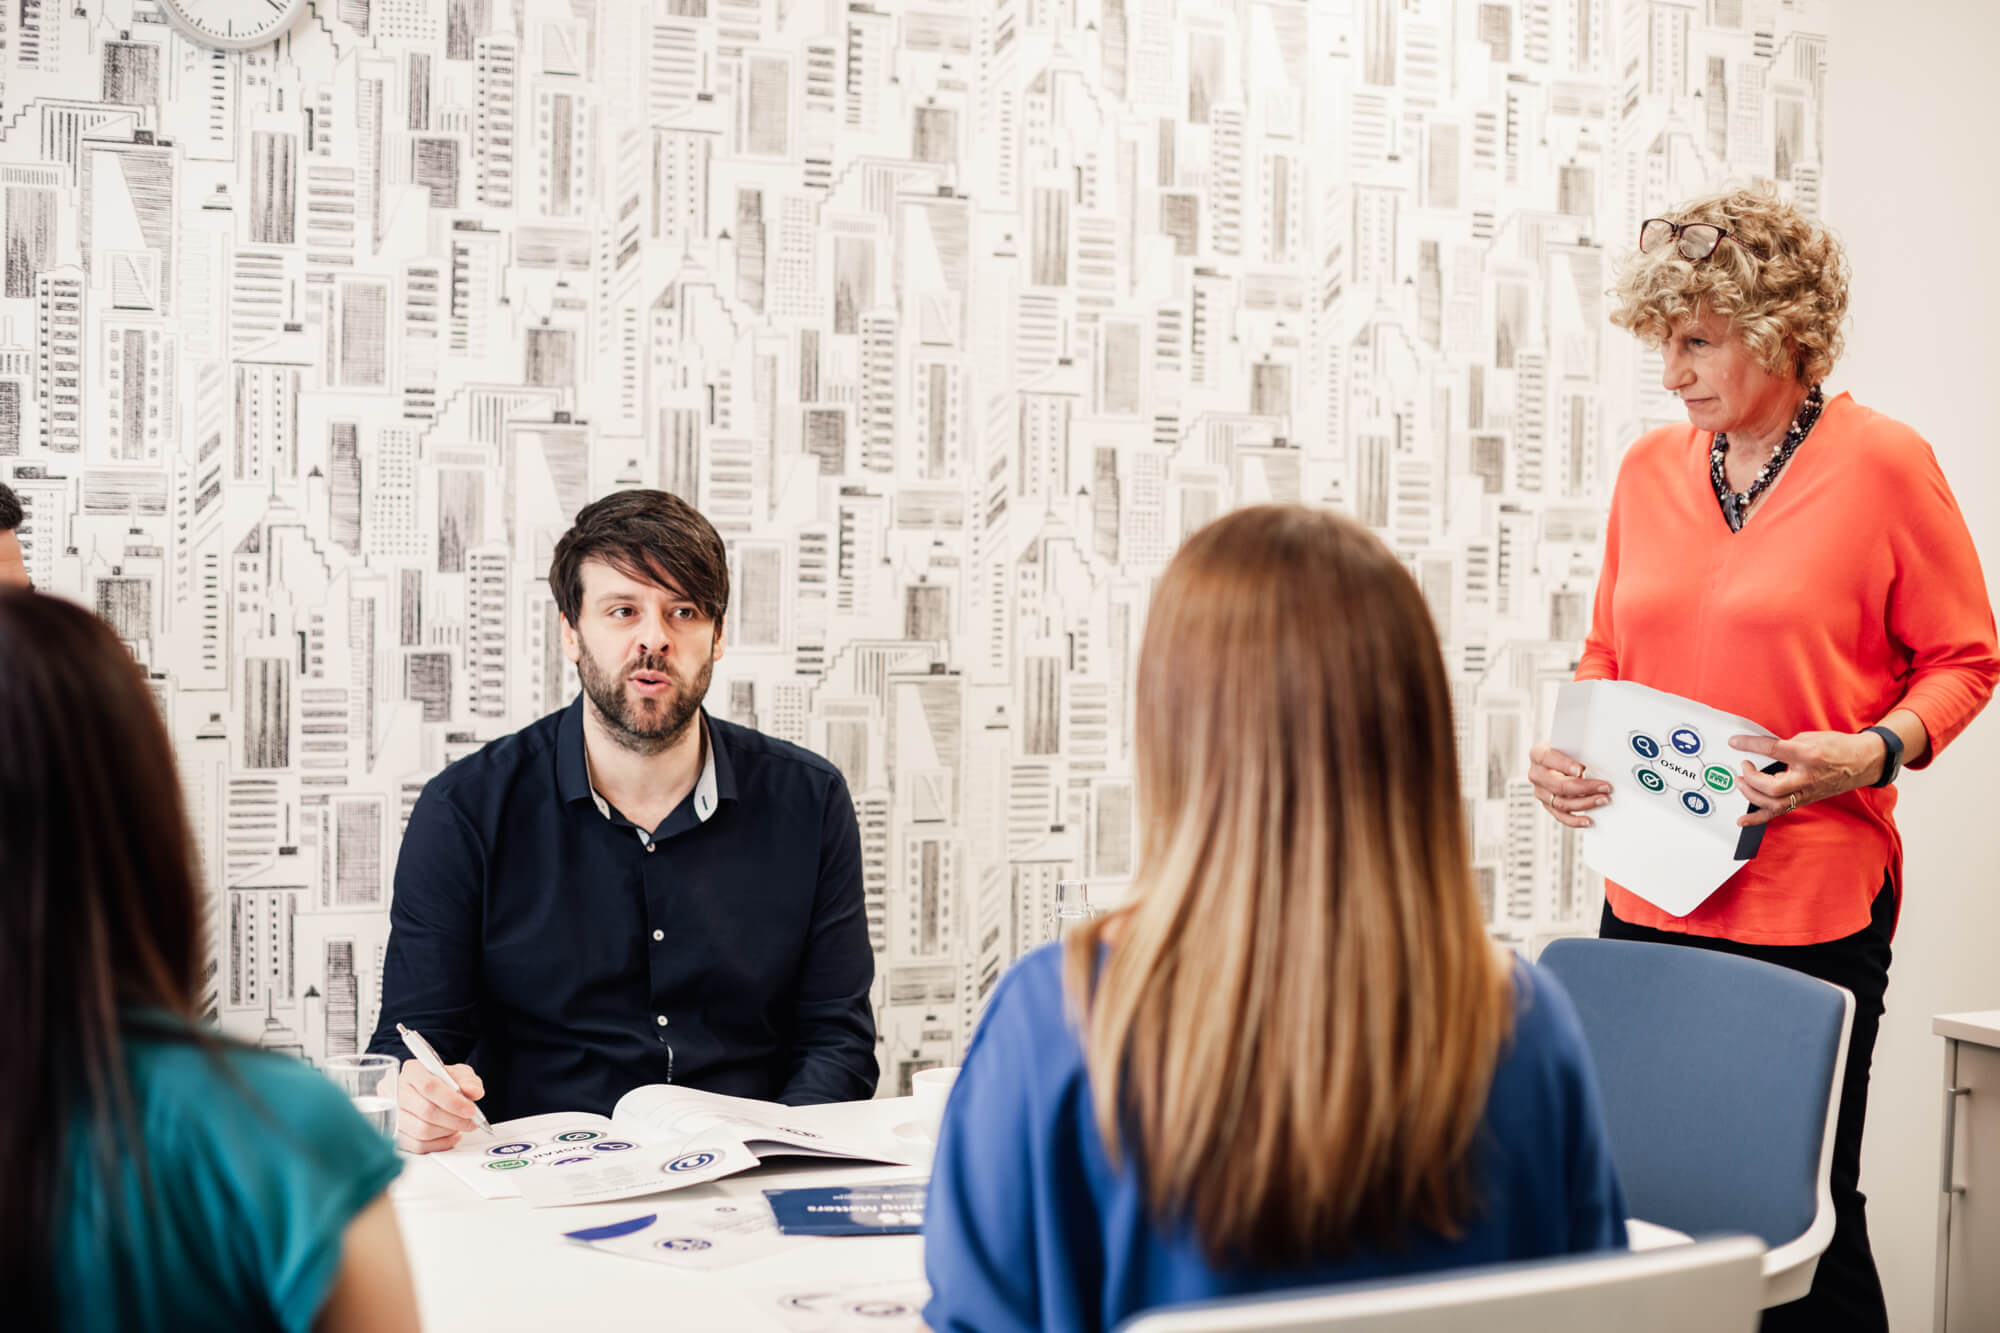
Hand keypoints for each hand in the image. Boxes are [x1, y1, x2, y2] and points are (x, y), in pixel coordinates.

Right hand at [395, 1059, 485, 1153]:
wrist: (429, 1091)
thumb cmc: (442, 1081)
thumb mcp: (459, 1074)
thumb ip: (468, 1081)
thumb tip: (474, 1091)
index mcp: (412, 1071)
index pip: (429, 1086)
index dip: (452, 1101)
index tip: (470, 1110)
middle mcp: (396, 1090)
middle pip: (426, 1111)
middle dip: (454, 1120)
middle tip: (471, 1122)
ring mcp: (392, 1114)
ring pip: (421, 1131)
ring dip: (447, 1132)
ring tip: (459, 1126)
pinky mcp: (394, 1133)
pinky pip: (417, 1145)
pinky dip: (439, 1144)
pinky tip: (450, 1136)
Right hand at [1529, 742, 1612, 827]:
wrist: (1559, 759)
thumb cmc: (1566, 750)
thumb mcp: (1570, 745)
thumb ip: (1579, 752)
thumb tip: (1597, 762)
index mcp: (1538, 754)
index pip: (1548, 758)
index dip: (1564, 764)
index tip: (1581, 769)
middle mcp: (1536, 774)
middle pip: (1558, 785)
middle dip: (1584, 787)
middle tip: (1604, 786)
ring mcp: (1541, 791)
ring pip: (1561, 802)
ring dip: (1585, 803)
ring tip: (1602, 799)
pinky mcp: (1548, 804)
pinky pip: (1560, 816)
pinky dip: (1575, 820)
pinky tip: (1588, 820)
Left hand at [1728, 730, 1887, 827]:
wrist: (1862, 762)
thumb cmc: (1837, 747)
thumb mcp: (1809, 737)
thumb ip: (1785, 745)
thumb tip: (1761, 750)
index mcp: (1808, 755)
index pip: (1773, 750)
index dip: (1750, 745)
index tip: (1735, 742)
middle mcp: (1807, 777)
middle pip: (1772, 787)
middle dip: (1751, 778)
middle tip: (1743, 767)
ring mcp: (1806, 793)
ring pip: (1773, 804)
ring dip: (1751, 795)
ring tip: (1741, 783)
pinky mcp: (1804, 801)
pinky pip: (1779, 812)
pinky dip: (1758, 818)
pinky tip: (1742, 820)